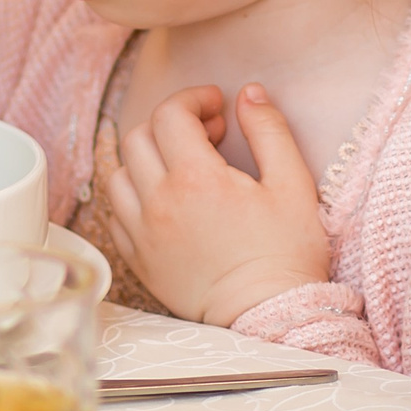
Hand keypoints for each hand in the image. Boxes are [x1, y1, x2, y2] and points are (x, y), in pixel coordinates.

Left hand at [102, 84, 332, 327]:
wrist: (269, 316)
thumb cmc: (285, 254)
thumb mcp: (293, 184)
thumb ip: (269, 131)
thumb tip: (250, 94)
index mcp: (196, 178)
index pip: (171, 114)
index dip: (194, 98)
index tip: (217, 106)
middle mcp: (159, 202)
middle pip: (139, 137)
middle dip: (171, 123)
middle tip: (207, 134)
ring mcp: (143, 233)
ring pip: (119, 173)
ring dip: (146, 158)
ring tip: (180, 166)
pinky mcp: (139, 260)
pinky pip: (117, 214)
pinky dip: (134, 196)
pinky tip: (164, 201)